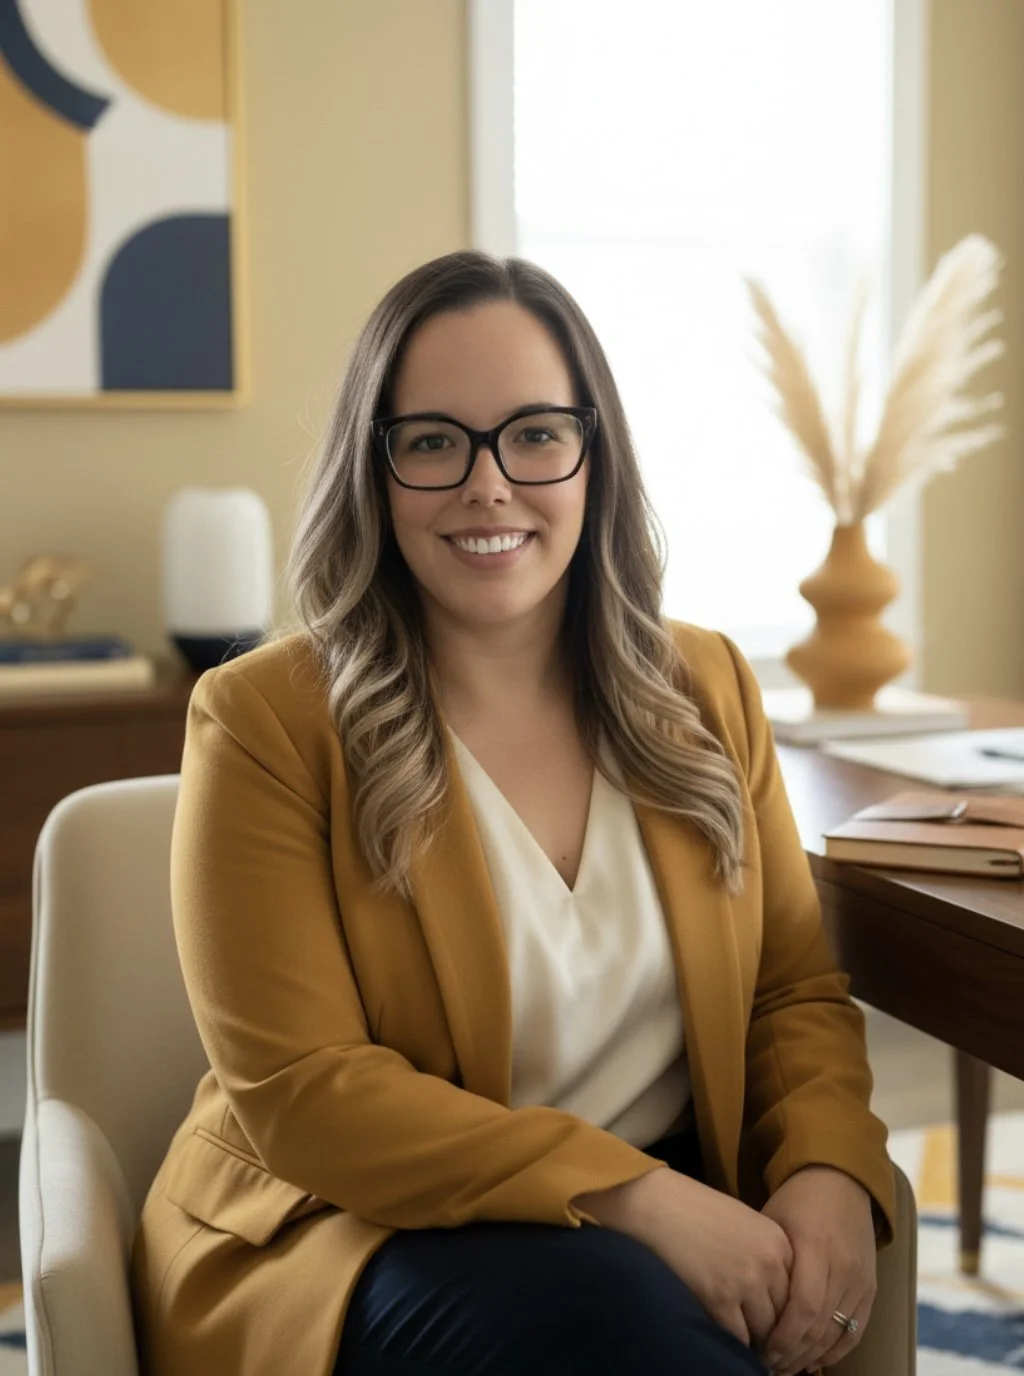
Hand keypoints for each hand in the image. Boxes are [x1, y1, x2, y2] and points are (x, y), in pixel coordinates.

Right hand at [573, 1167, 793, 1350]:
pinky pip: (737, 1336)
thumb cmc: (696, 1211)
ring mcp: (745, 1282)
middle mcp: (769, 1263)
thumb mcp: (745, 1225)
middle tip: (762, 1341)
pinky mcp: (719, 1299)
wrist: (656, 1203)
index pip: (798, 1294)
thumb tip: (774, 1300)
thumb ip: (767, 1257)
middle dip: (772, 1330)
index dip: (786, 1313)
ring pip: (763, 1331)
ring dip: (754, 1339)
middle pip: (783, 1316)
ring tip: (745, 1342)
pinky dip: (732, 1341)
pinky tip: (723, 1334)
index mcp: (780, 1242)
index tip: (777, 1325)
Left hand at [758, 1166, 876, 1374]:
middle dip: (793, 1354)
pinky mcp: (870, 1288)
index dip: (783, 1337)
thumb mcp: (772, 1222)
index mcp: (815, 1246)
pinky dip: (835, 1352)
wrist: (840, 1181)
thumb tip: (742, 1307)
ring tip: (785, 1368)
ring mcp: (861, 1279)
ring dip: (811, 1358)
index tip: (760, 1351)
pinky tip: (812, 1362)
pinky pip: (856, 1331)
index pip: (803, 1308)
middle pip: (820, 1327)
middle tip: (767, 1367)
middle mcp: (843, 1266)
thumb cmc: (795, 1202)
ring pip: (838, 1335)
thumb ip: (765, 1264)